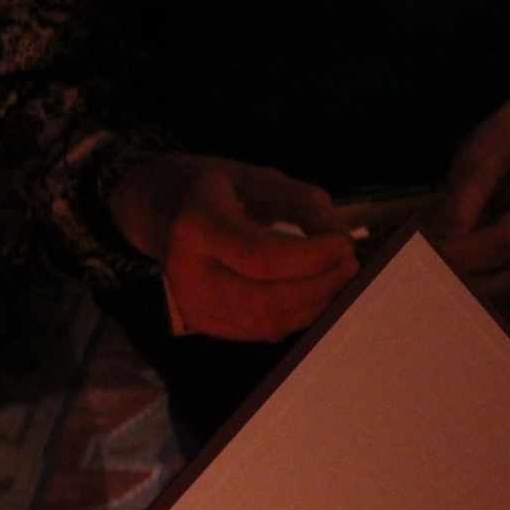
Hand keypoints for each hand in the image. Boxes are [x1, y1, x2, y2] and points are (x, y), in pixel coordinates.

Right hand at [110, 153, 359, 340]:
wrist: (160, 212)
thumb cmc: (215, 189)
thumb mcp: (257, 177)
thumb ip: (304, 204)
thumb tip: (342, 241)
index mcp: (196, 225)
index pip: (260, 257)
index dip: (311, 258)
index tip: (344, 244)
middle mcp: (187, 272)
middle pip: (266, 298)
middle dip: (320, 285)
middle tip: (350, 265)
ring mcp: (193, 304)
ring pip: (267, 322)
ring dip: (315, 305)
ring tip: (339, 279)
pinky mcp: (206, 324)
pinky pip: (262, 331)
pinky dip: (298, 316)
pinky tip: (315, 294)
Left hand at [429, 65, 509, 319]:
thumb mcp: (478, 159)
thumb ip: (459, 204)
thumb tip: (436, 247)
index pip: (505, 244)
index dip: (463, 257)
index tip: (420, 261)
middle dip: (470, 291)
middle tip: (423, 290)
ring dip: (478, 307)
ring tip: (434, 299)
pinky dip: (487, 308)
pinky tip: (453, 298)